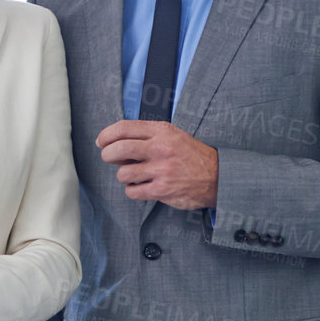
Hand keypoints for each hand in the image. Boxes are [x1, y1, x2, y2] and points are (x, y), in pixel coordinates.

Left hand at [96, 120, 218, 209]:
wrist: (218, 176)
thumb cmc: (191, 155)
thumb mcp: (172, 135)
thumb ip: (146, 135)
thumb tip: (114, 142)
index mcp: (162, 131)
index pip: (123, 128)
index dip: (106, 136)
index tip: (101, 142)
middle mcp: (160, 148)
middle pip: (117, 150)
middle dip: (108, 155)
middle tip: (110, 158)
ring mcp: (161, 170)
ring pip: (123, 174)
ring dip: (125, 176)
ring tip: (136, 175)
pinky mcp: (162, 189)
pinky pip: (132, 192)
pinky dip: (133, 191)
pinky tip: (143, 186)